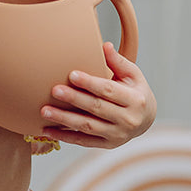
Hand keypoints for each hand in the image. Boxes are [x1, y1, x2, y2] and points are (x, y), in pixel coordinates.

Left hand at [40, 42, 155, 147]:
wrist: (145, 119)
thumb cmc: (135, 91)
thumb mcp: (132, 75)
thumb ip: (118, 61)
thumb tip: (104, 46)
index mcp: (135, 100)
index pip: (109, 90)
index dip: (90, 83)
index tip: (71, 74)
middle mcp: (128, 120)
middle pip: (96, 108)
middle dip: (74, 99)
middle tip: (54, 90)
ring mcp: (117, 135)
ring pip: (87, 127)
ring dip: (64, 119)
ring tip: (45, 111)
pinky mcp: (107, 145)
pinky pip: (83, 141)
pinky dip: (65, 136)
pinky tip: (48, 130)